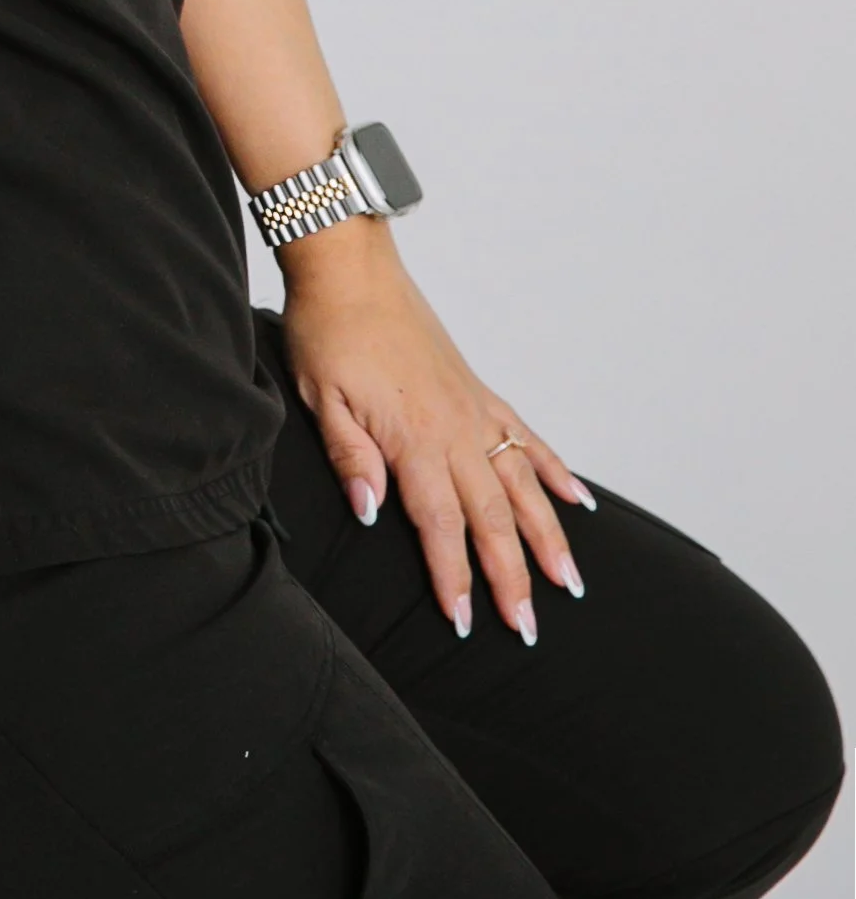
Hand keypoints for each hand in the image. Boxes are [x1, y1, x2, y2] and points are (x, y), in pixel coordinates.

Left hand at [277, 221, 593, 643]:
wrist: (351, 268)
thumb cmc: (328, 329)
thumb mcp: (320, 397)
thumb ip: (350, 458)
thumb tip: (372, 514)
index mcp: (413, 439)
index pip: (441, 526)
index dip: (455, 579)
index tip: (466, 625)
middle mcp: (455, 430)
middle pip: (493, 518)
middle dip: (512, 578)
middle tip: (528, 630)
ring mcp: (474, 410)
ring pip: (522, 485)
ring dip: (548, 536)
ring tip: (569, 582)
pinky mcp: (479, 391)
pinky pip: (526, 438)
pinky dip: (555, 470)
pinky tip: (577, 501)